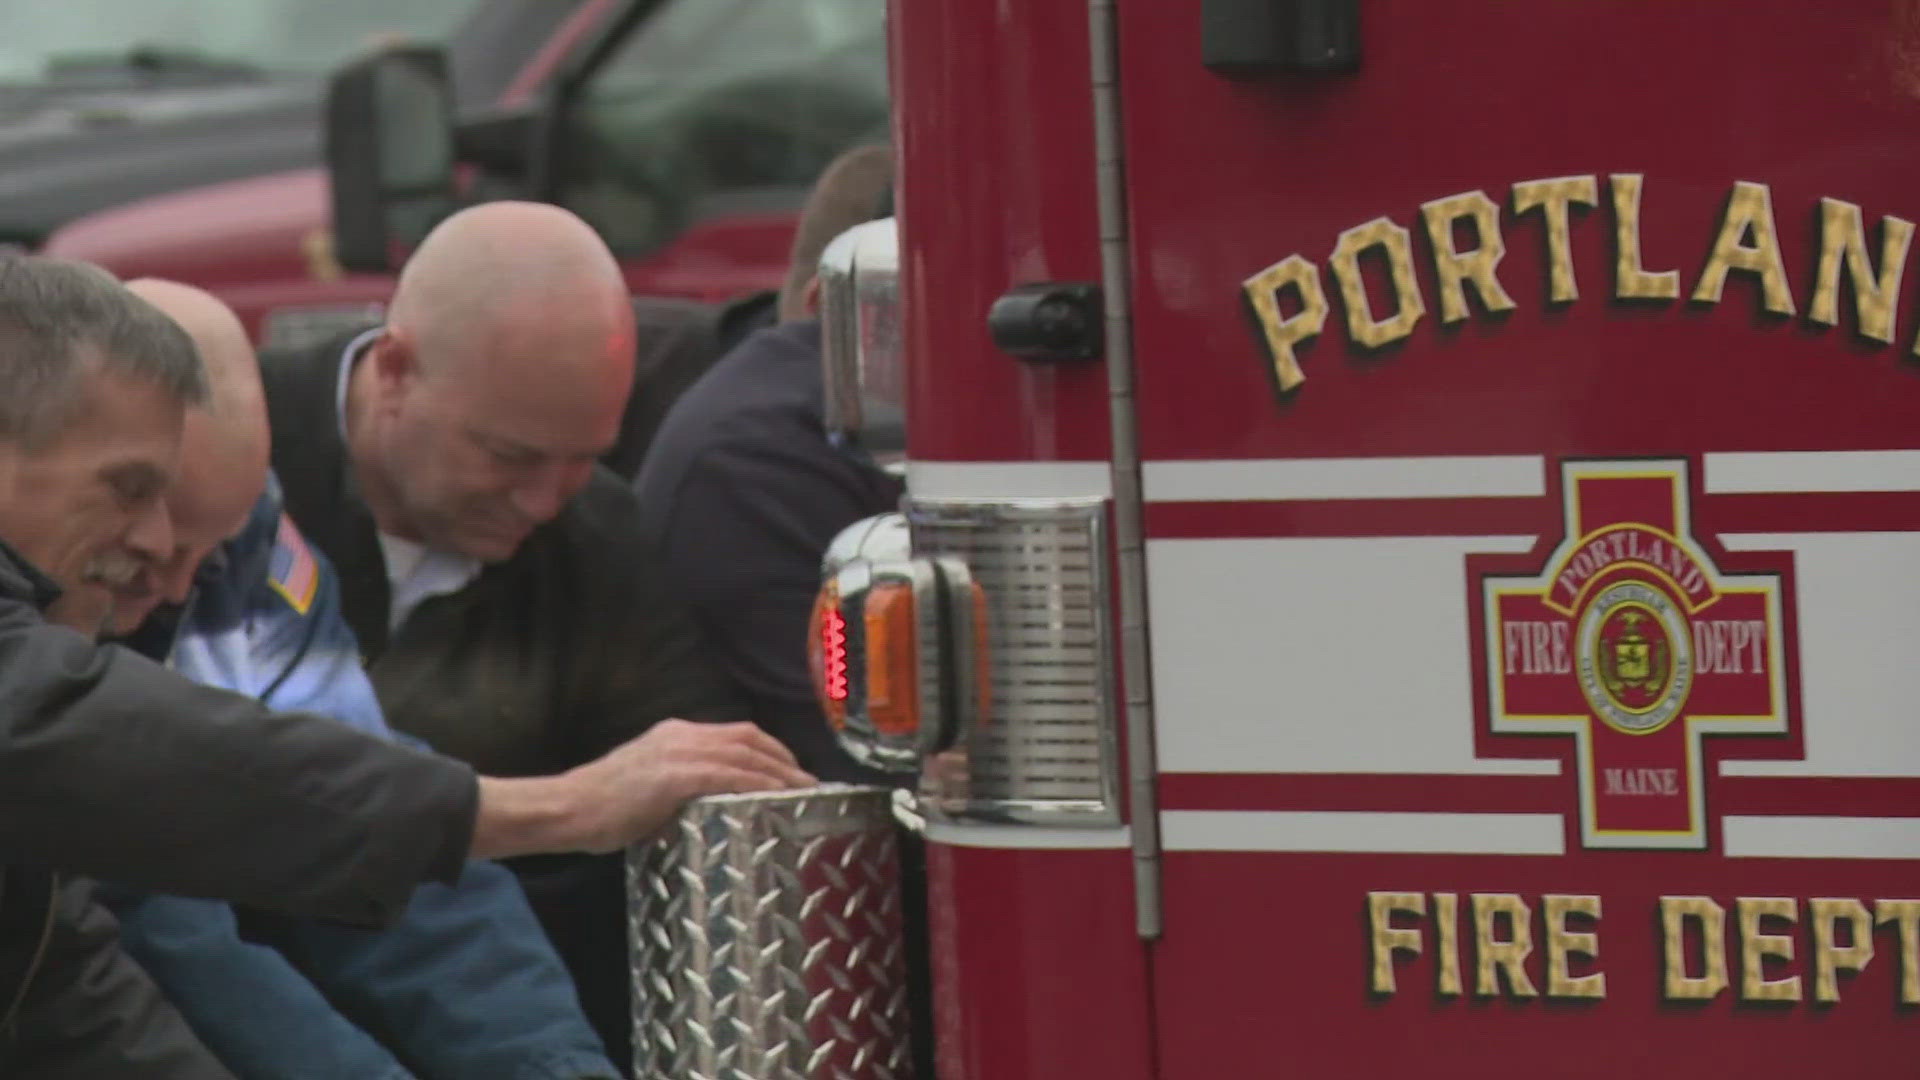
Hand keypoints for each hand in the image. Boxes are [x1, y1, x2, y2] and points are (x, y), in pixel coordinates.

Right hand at [471, 721, 813, 859]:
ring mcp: (679, 753)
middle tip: (808, 783)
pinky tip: (777, 798)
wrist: (565, 809)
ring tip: (804, 793)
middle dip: (785, 759)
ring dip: (781, 772)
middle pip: (750, 737)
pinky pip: (729, 776)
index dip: (771, 750)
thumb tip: (710, 807)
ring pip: (746, 754)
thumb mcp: (647, 786)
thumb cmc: (600, 809)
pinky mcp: (675, 776)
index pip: (736, 733)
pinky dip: (758, 784)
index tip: (791, 771)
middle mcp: (682, 735)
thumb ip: (679, 787)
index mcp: (675, 734)